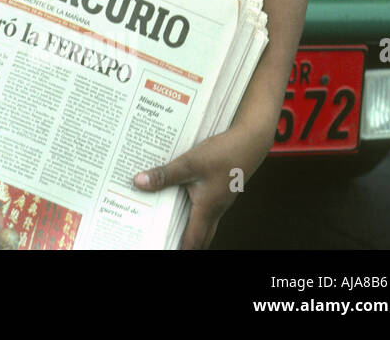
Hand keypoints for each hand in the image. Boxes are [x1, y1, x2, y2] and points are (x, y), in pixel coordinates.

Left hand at [133, 119, 273, 249]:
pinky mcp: (219, 189)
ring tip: (167, 224)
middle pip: (200, 235)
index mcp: (207, 208)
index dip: (180, 248)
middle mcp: (215, 208)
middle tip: (164, 240)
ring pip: (203, 221)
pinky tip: (178, 199)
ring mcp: (219, 199)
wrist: (250, 141)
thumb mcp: (189, 163)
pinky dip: (191, 210)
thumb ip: (165, 174)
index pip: (194, 239)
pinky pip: (204, 207)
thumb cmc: (224, 153)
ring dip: (187, 226)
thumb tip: (139, 183)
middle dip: (184, 242)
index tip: (164, 248)